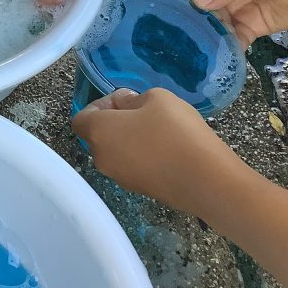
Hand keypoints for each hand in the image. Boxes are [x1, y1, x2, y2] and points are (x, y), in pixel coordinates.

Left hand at [72, 87, 243, 215]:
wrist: (206, 180)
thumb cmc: (176, 131)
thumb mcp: (156, 98)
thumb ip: (133, 98)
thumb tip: (125, 105)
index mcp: (98, 133)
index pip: (80, 119)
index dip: (98, 106)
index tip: (124, 100)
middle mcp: (101, 158)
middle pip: (97, 135)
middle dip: (114, 121)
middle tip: (143, 111)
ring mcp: (120, 178)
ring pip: (115, 151)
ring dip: (129, 138)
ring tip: (158, 128)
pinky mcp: (139, 190)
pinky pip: (131, 165)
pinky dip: (141, 154)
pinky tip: (167, 148)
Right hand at [180, 0, 287, 46]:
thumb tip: (198, 2)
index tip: (182, 10)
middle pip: (201, 5)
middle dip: (194, 18)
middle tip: (186, 35)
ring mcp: (239, 8)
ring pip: (215, 23)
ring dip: (208, 35)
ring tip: (199, 48)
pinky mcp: (253, 27)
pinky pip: (234, 38)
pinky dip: (226, 46)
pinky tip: (219, 54)